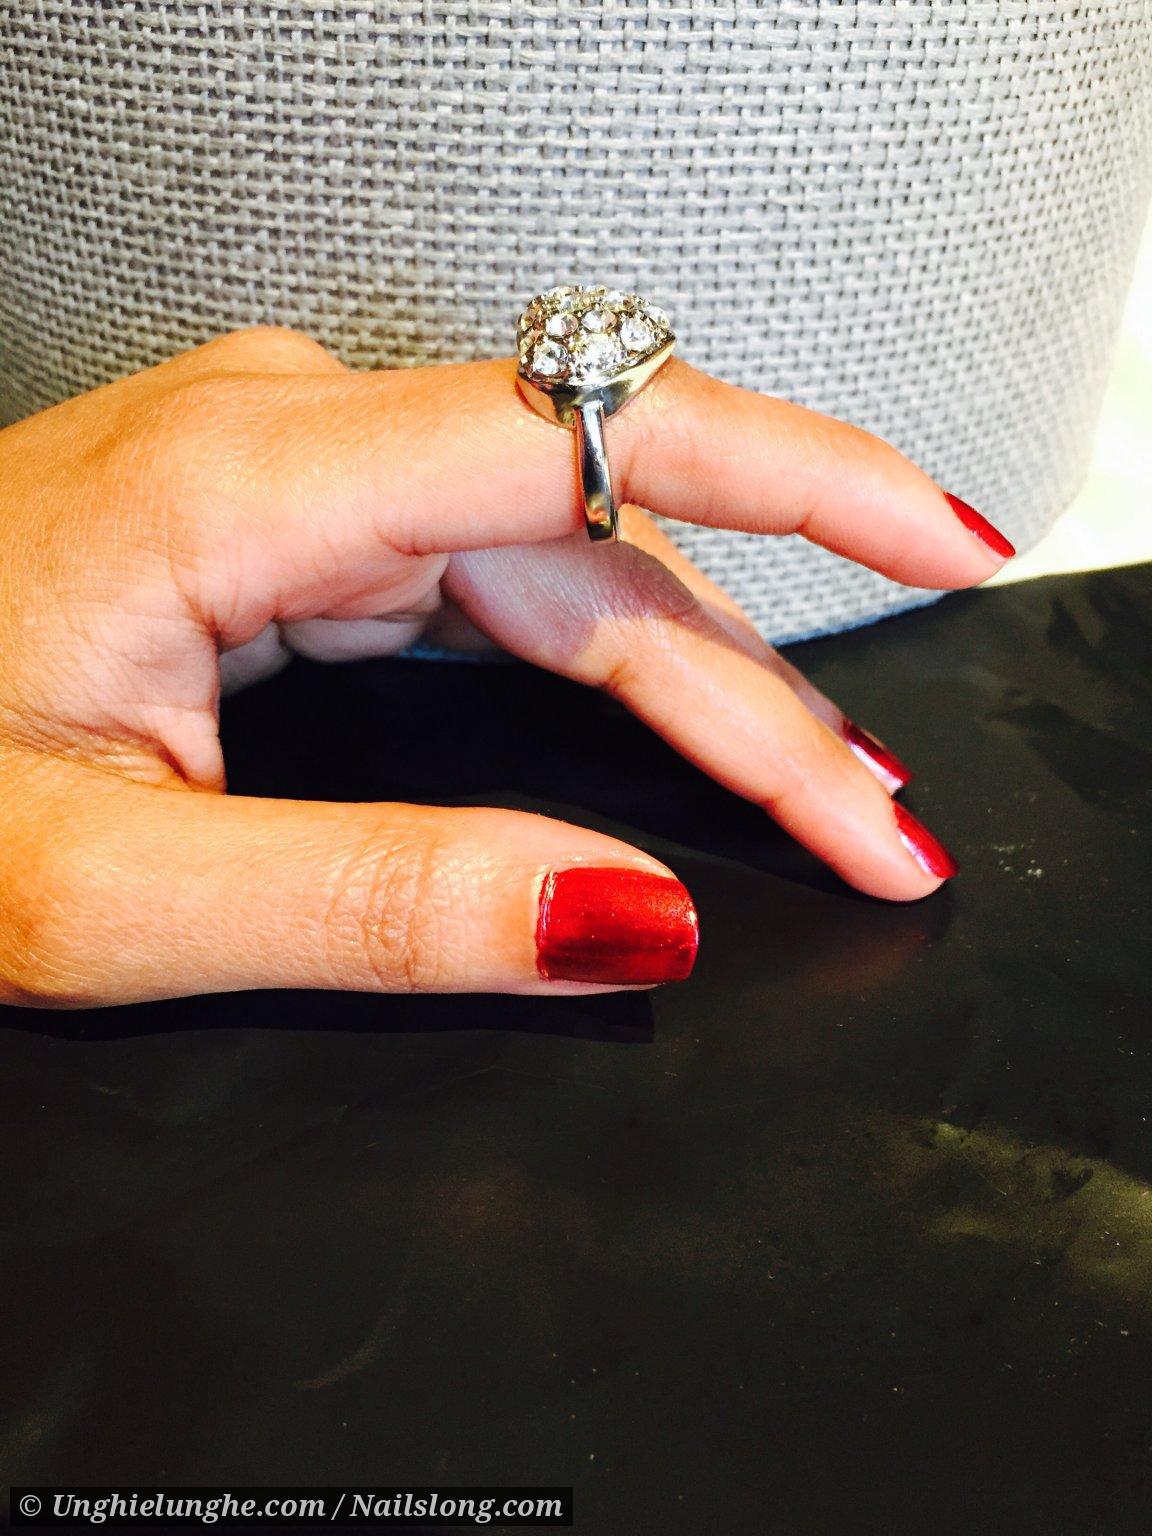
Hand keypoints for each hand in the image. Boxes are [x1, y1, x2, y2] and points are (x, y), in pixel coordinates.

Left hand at [0, 329, 1010, 1005]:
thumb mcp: (109, 892)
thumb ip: (371, 905)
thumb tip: (620, 919)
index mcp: (239, 483)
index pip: (581, 433)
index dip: (796, 478)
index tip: (943, 541)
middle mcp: (288, 436)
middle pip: (602, 538)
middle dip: (763, 694)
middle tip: (873, 835)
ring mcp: (299, 469)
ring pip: (570, 558)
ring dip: (710, 682)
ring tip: (821, 796)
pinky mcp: (302, 518)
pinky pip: (508, 572)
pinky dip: (618, 660)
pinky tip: (689, 717)